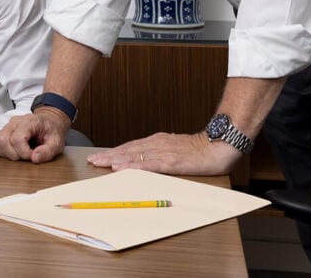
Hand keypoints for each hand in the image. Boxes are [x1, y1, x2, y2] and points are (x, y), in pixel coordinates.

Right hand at [0, 108, 68, 163]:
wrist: (49, 122)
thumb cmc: (52, 132)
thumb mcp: (57, 142)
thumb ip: (48, 151)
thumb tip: (34, 158)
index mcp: (29, 122)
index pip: (17, 138)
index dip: (24, 153)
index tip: (32, 156)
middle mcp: (15, 122)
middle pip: (3, 140)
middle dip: (14, 155)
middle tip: (25, 156)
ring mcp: (6, 126)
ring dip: (5, 154)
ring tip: (18, 154)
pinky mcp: (1, 132)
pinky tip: (9, 153)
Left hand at [85, 131, 239, 175]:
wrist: (219, 145)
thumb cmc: (200, 149)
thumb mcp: (176, 148)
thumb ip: (161, 153)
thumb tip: (146, 161)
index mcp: (158, 141)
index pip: (130, 147)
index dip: (113, 152)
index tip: (98, 156)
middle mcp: (157, 144)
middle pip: (128, 150)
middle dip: (108, 155)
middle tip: (91, 160)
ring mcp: (163, 152)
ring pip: (133, 156)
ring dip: (114, 160)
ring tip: (99, 163)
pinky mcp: (170, 162)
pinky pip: (147, 165)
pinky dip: (132, 166)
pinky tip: (121, 168)